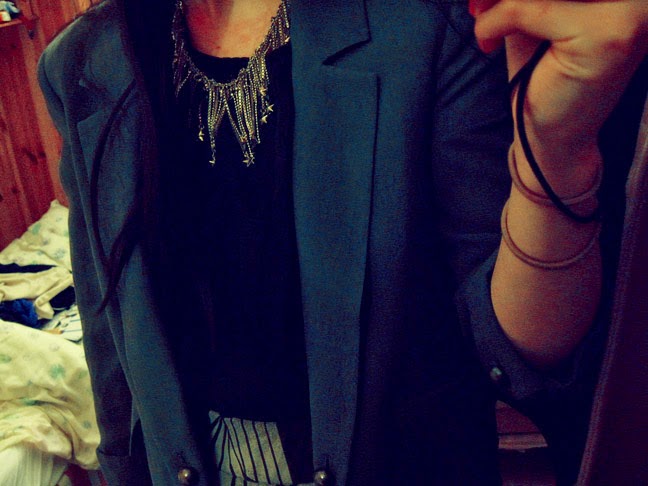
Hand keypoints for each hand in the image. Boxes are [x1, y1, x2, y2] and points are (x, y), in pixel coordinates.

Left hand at [470, 0, 647, 177]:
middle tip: (476, 1)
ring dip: (499, 1)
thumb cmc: (543, 73)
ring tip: (482, 19)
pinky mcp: (608, 34)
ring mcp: (633, 9)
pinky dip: (496, 21)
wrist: (553, 136)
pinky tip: (488, 43)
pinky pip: (531, 8)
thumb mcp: (536, 11)